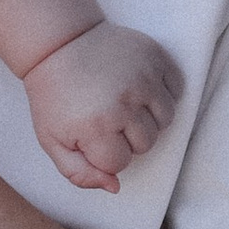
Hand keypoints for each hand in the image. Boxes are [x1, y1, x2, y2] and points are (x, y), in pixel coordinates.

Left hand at [23, 22, 182, 195]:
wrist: (59, 43)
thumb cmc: (54, 95)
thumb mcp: (51, 140)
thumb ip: (79, 173)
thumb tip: (115, 186)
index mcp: (96, 126)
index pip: (120, 164)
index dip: (104, 154)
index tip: (90, 134)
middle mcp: (123, 103)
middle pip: (146, 144)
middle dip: (127, 137)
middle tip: (106, 116)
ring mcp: (142, 78)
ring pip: (166, 120)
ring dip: (149, 117)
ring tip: (125, 103)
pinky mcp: (155, 57)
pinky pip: (177, 89)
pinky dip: (164, 92)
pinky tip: (140, 87)